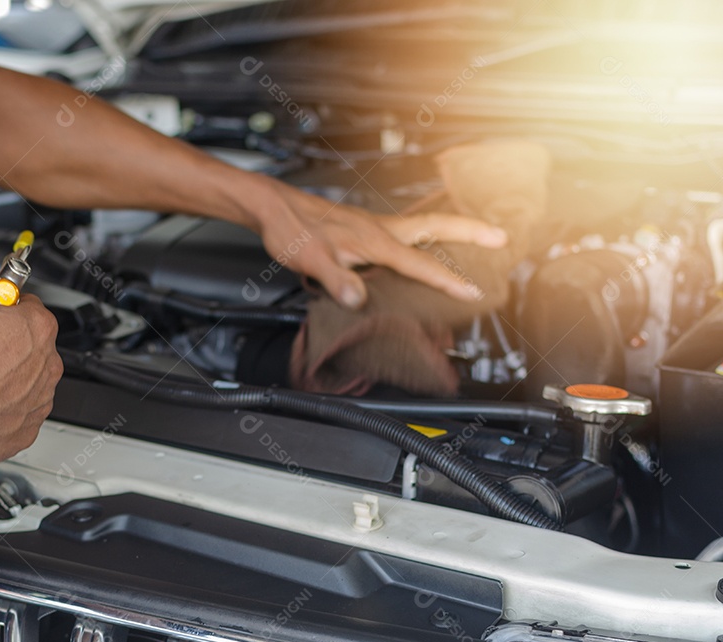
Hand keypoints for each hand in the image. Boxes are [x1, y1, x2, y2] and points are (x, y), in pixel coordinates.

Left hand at [256, 181, 507, 308]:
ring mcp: (372, 227)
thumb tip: (359, 300)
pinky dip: (423, 236)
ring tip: (477, 238)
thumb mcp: (312, 260)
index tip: (472, 292)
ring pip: (422, 226)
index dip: (447, 280)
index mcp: (374, 240)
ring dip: (451, 230)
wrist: (272, 207)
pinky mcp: (362, 229)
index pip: (420, 263)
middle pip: (436, 226)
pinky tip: (421, 246)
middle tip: (501, 236)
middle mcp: (379, 230)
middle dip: (471, 230)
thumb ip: (337, 281)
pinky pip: (403, 231)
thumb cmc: (291, 229)